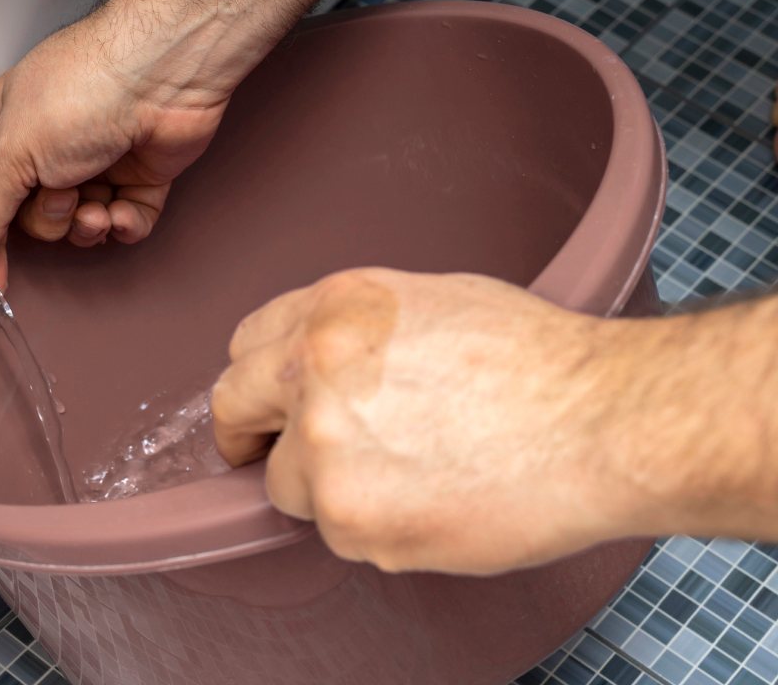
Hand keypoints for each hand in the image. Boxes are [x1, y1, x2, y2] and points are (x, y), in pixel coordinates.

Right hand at [0, 16, 231, 289]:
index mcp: (10, 127)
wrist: (166, 73)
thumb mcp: (13, 154)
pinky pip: (126, 221)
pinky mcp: (141, 174)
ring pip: (80, 224)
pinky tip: (123, 211)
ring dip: (88, 224)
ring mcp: (98, 159)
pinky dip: (126, 224)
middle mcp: (52, 142)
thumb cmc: (89, 86)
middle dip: (50, 218)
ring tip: (96, 203)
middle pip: (35, 217)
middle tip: (61, 194)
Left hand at [209, 268, 643, 574]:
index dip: (258, 380)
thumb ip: (356, 333)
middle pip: (234, 408)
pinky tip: (438, 502)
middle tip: (268, 455)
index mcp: (332, 311)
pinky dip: (379, 529)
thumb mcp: (432, 304)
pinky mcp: (352, 519)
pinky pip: (340, 534)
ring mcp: (326, 449)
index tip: (263, 404)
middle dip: (249, 435)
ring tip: (414, 477)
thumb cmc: (542, 364)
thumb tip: (323, 367)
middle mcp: (314, 372)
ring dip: (332, 491)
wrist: (604, 422)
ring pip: (291, 486)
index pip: (246, 345)